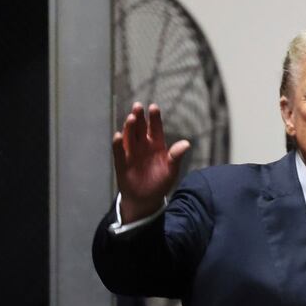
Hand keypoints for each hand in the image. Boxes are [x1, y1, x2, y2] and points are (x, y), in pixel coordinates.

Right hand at [112, 102, 190, 222]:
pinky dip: (118, 144)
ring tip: (131, 118)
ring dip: (129, 127)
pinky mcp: (122, 162)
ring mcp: (131, 152)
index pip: (155, 128)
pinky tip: (118, 136)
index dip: (154, 118)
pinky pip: (119, 152)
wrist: (147, 199)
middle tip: (138, 106)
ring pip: (129, 137)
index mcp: (156, 144)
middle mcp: (142, 145)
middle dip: (139, 117)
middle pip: (139, 128)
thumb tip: (187, 144)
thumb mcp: (172, 170)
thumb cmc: (160, 182)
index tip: (153, 107)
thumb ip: (176, 156)